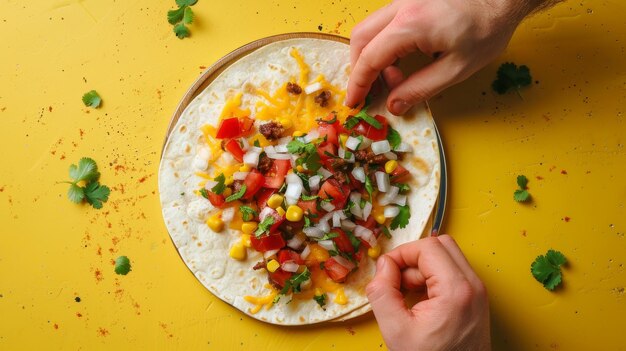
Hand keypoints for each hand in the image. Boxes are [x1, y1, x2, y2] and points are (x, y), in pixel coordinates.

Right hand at [347, 0, 540, 114]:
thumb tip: (394, 105)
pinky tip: (403, 59)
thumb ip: (420, 88)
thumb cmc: (486, 29)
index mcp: (410, 25)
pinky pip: (385, 22)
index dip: (358, 84)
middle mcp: (401, 7)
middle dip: (360, 68)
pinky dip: (384, 43)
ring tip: (395, 77)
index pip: (370, 58)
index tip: (354, 102)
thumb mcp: (456, 68)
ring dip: (373, 55)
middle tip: (371, 91)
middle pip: (361, 38)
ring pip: (370, 28)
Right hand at [366, 235, 490, 350]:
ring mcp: (478, 292)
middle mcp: (473, 286)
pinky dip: (434, 278)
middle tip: (398, 280)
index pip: (427, 247)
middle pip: (440, 245)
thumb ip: (382, 292)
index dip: (401, 254)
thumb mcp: (396, 330)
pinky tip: (421, 301)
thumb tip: (382, 266)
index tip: (386, 271)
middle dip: (413, 258)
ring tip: (408, 294)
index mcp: (456, 290)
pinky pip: (453, 273)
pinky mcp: (476, 299)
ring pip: (447, 257)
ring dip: (423, 268)